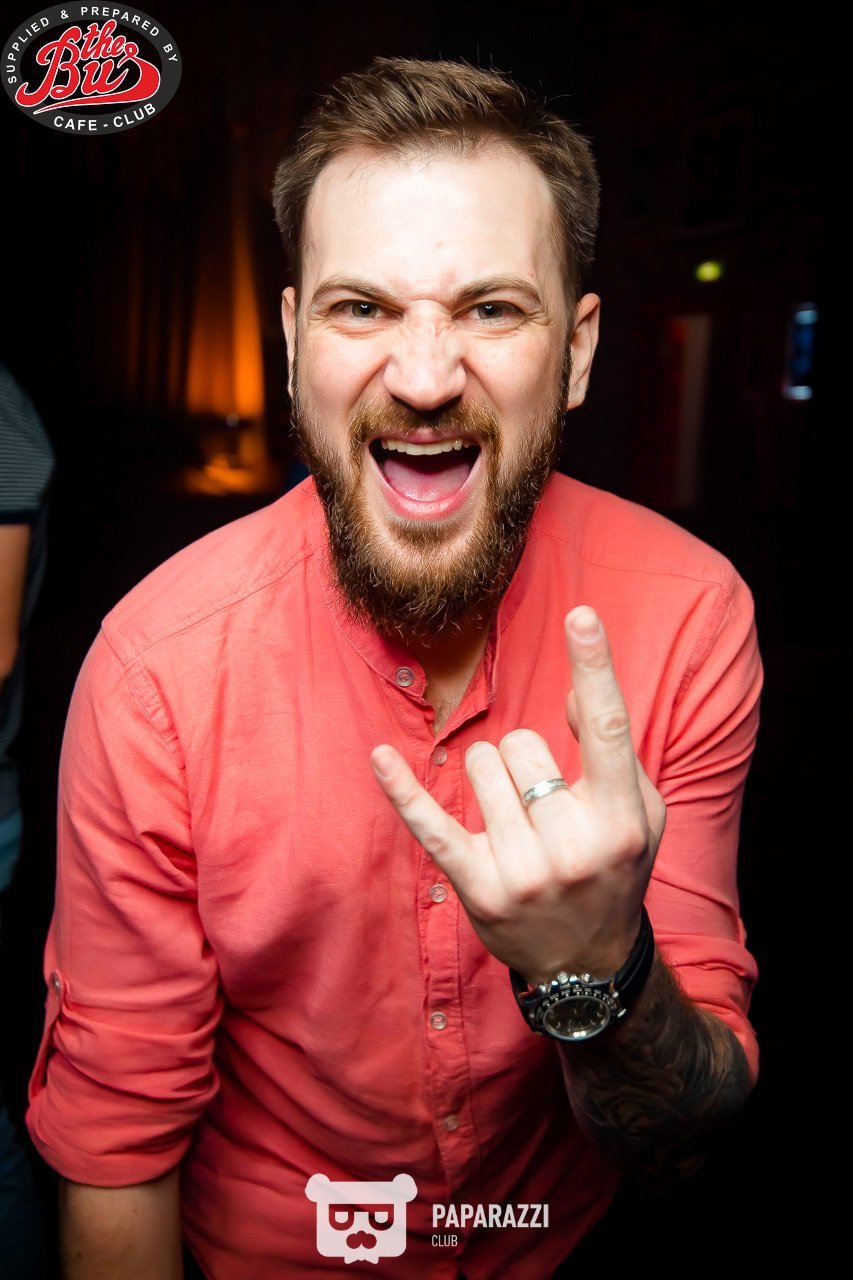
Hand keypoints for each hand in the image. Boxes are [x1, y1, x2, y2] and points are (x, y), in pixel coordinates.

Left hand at [370, 606, 665, 983]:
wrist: (588, 963)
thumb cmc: (614, 868)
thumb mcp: (638, 813)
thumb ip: (611, 748)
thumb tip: (577, 686)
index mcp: (621, 819)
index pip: (610, 729)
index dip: (595, 668)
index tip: (581, 616)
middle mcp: (575, 846)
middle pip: (521, 743)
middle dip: (523, 758)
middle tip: (542, 802)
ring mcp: (523, 871)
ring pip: (479, 766)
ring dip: (489, 778)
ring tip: (514, 820)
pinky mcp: (477, 886)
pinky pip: (431, 824)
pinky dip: (404, 790)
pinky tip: (380, 759)